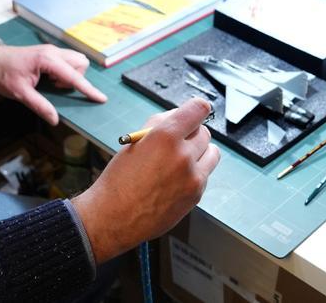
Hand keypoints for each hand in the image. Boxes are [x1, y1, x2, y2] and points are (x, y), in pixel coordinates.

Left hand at [0, 43, 105, 125]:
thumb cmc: (2, 73)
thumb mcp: (20, 93)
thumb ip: (39, 105)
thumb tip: (54, 119)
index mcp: (47, 60)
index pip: (74, 77)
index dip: (88, 89)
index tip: (100, 98)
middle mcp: (53, 52)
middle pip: (80, 64)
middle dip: (75, 78)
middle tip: (55, 88)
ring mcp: (51, 51)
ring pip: (75, 61)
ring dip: (70, 74)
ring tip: (51, 84)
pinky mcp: (47, 53)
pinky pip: (66, 61)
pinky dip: (63, 71)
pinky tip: (48, 79)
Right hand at [70, 98, 220, 262]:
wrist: (113, 217)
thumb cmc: (119, 179)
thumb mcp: (135, 141)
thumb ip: (160, 124)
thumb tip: (180, 116)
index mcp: (165, 136)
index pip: (199, 108)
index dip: (196, 108)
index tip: (194, 111)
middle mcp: (183, 155)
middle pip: (205, 132)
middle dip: (192, 132)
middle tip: (178, 140)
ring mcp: (193, 177)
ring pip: (212, 152)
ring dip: (200, 151)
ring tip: (180, 159)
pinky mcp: (196, 195)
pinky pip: (205, 174)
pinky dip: (195, 172)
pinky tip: (175, 179)